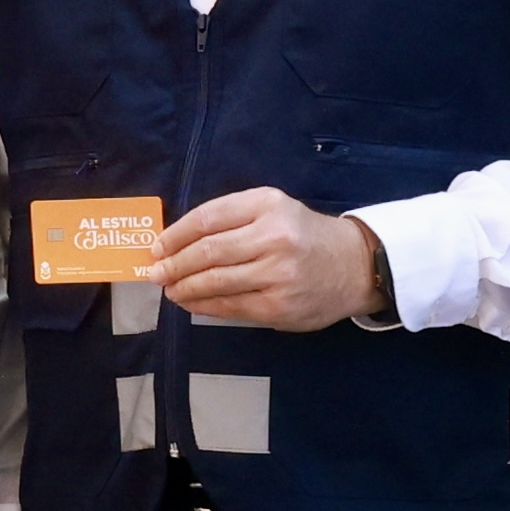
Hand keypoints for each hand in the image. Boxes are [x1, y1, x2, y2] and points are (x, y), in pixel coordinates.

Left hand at [150, 185, 388, 332]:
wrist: (354, 266)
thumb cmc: (304, 235)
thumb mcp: (274, 210)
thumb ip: (232, 219)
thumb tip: (177, 242)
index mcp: (268, 204)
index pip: (208, 218)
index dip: (175, 234)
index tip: (156, 246)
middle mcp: (274, 236)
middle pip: (207, 251)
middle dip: (173, 264)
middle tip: (155, 272)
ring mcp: (277, 273)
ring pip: (215, 281)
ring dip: (184, 287)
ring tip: (169, 289)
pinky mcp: (278, 305)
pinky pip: (230, 306)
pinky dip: (203, 305)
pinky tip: (190, 303)